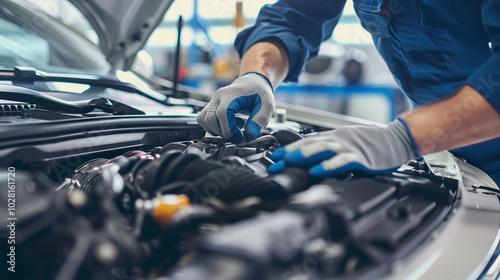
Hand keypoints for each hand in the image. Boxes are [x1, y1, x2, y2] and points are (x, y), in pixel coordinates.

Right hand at [197, 72, 274, 142]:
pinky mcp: (211, 106)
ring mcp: (213, 101)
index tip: (240, 136)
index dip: (229, 129)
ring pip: (203, 120)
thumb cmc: (260, 92)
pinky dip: (213, 127)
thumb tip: (250, 136)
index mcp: (232, 94)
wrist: (253, 82)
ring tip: (232, 127)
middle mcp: (219, 97)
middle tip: (238, 135)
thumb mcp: (267, 105)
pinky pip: (204, 119)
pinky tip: (227, 125)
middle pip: (210, 119)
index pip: (222, 113)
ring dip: (216, 130)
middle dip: (223, 132)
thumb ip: (260, 120)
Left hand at [269, 118, 420, 177]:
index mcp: (334, 137)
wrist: (397, 139)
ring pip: (322, 149)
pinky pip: (342, 161)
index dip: (289, 149)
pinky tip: (317, 171)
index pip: (307, 141)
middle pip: (310, 144)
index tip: (275, 158)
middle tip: (275, 164)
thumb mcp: (346, 142)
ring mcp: (348, 147)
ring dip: (304, 155)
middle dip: (290, 154)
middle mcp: (338, 140)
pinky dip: (328, 166)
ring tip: (289, 161)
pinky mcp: (360, 157)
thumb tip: (311, 158)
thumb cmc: (372, 143)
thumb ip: (330, 149)